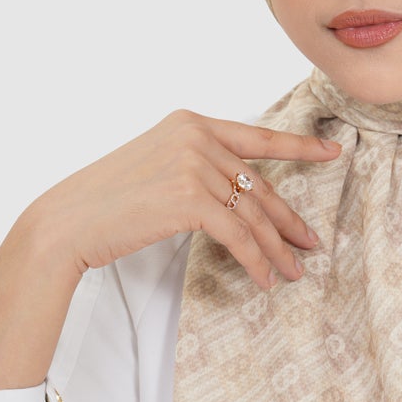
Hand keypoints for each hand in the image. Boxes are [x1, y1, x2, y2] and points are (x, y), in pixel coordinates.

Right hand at [28, 110, 343, 291]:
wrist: (68, 221)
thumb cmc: (106, 202)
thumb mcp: (156, 166)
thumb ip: (196, 167)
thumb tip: (239, 194)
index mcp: (190, 122)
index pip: (257, 136)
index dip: (300, 146)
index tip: (333, 151)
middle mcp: (196, 136)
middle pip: (258, 185)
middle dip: (287, 220)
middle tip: (310, 243)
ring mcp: (194, 164)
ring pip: (252, 215)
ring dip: (276, 249)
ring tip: (292, 272)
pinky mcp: (190, 198)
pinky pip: (238, 235)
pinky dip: (256, 261)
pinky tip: (264, 279)